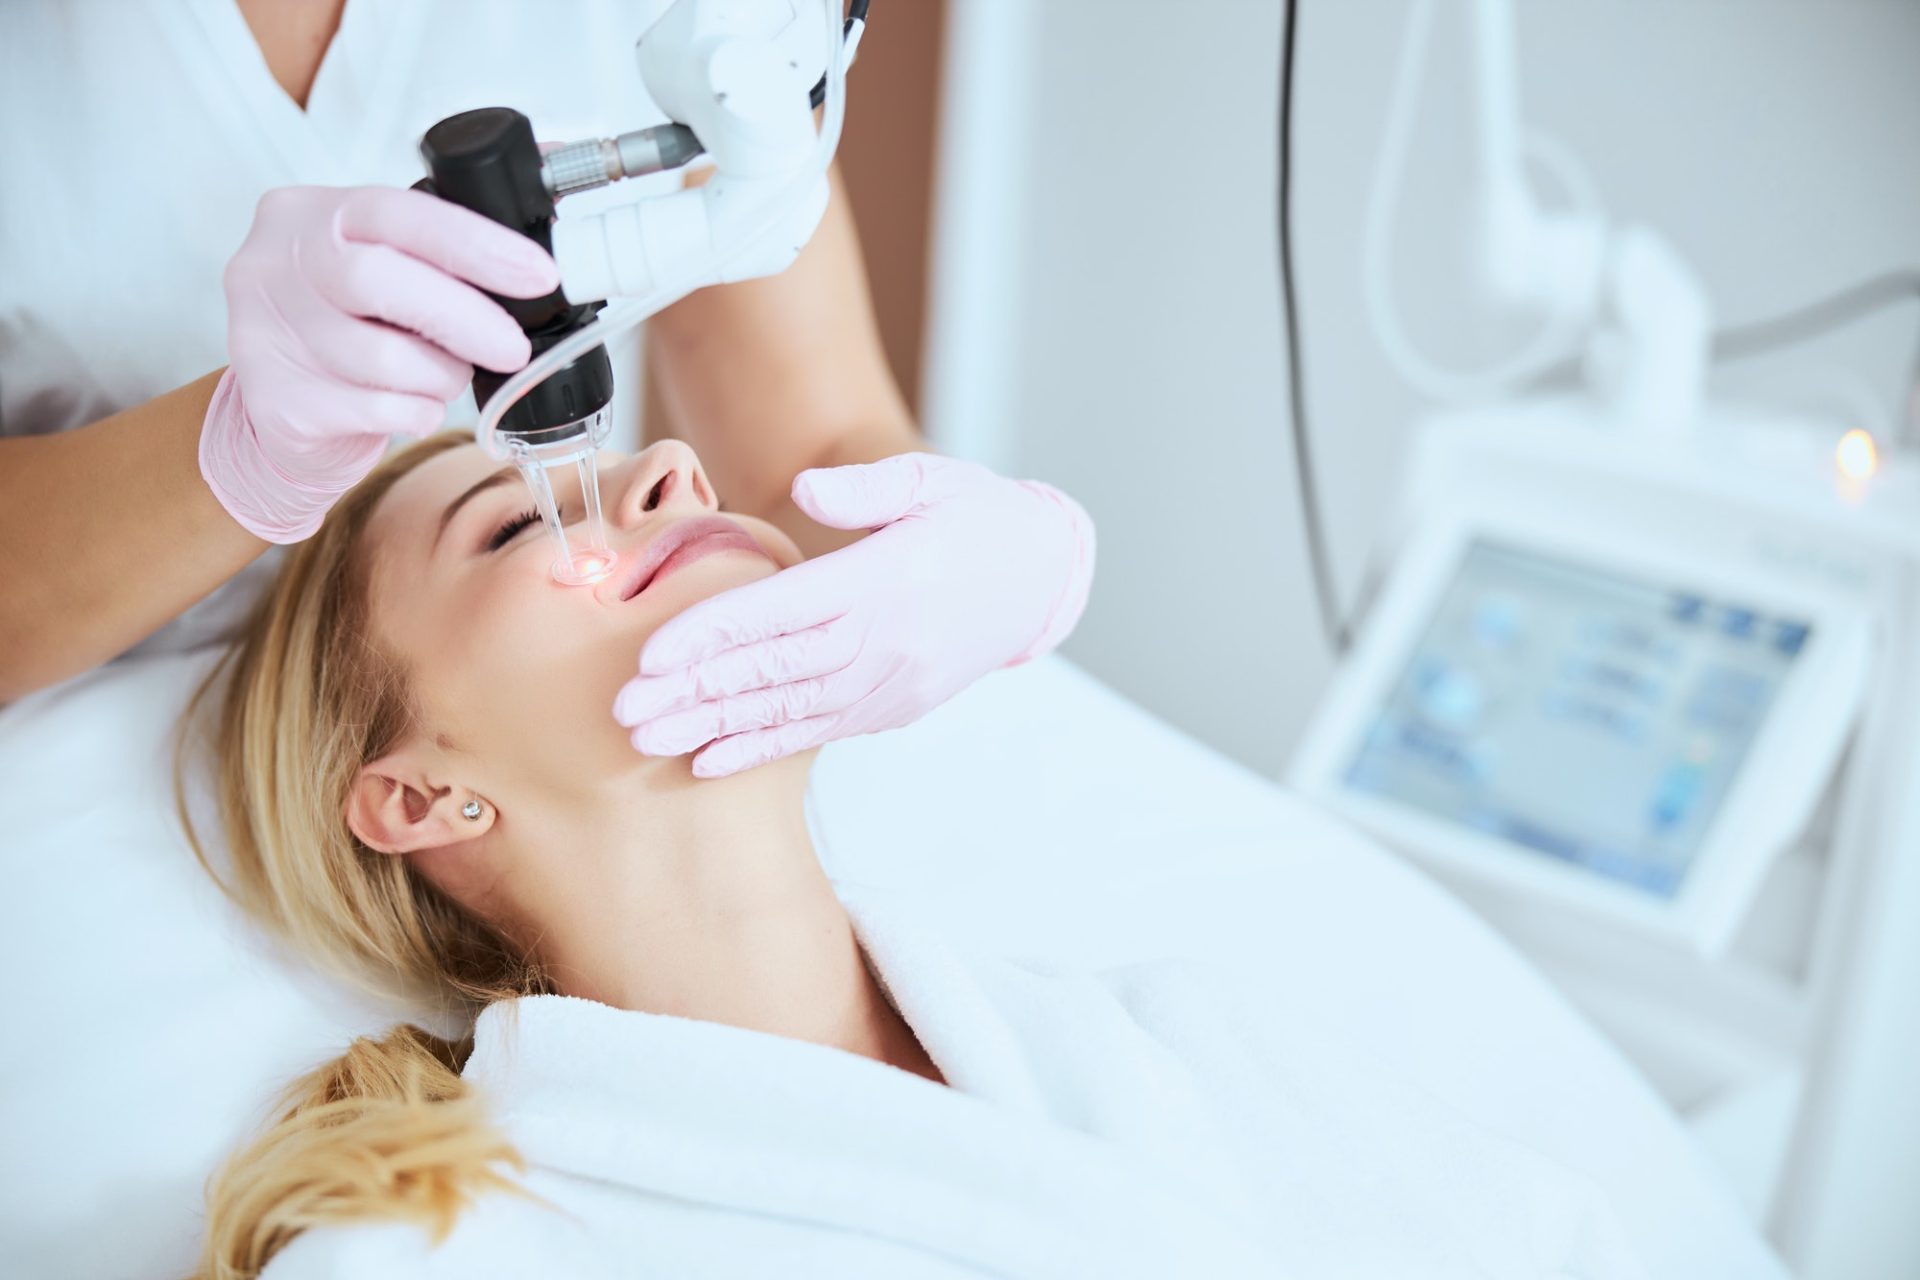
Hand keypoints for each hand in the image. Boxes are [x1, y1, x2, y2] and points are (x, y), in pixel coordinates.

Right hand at [200, 185, 560, 541]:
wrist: (282, 410)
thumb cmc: (349, 326)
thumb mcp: (378, 265)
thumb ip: (437, 251)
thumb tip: (542, 234)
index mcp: (307, 214)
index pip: (394, 211)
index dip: (473, 243)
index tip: (537, 274)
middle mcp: (272, 264)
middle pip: (377, 280)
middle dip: (465, 317)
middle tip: (512, 347)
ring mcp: (262, 333)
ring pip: (381, 358)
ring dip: (441, 375)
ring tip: (447, 375)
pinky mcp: (274, 403)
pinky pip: (375, 411)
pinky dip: (417, 412)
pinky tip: (414, 405)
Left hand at [612, 452, 1094, 776]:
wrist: (1041, 578)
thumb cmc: (973, 517)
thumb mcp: (930, 481)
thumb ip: (866, 487)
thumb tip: (807, 488)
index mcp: (886, 578)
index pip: (784, 610)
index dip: (715, 634)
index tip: (651, 654)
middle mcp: (887, 639)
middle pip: (775, 670)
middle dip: (695, 693)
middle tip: (624, 711)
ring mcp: (892, 681)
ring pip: (791, 710)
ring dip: (715, 728)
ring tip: (648, 742)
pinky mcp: (895, 707)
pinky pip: (820, 732)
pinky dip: (764, 748)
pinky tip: (710, 761)